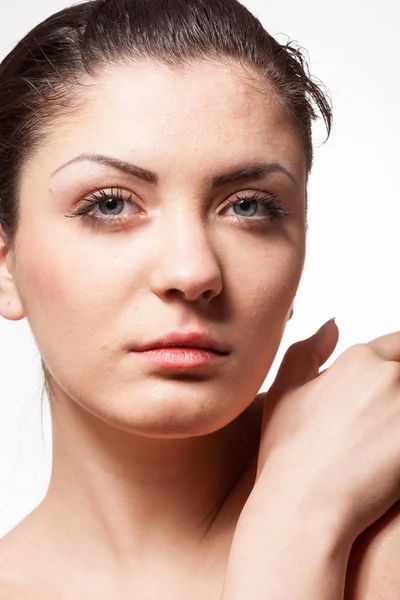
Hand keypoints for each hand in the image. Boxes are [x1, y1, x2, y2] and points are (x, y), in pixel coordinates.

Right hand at [253, 319, 399, 542]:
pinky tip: (392, 455)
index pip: (399, 345)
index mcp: (358, 360)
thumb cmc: (289, 453)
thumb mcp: (283, 391)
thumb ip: (307, 350)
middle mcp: (388, 375)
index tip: (391, 392)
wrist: (304, 505)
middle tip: (384, 423)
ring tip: (387, 438)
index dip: (398, 364)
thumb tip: (335, 324)